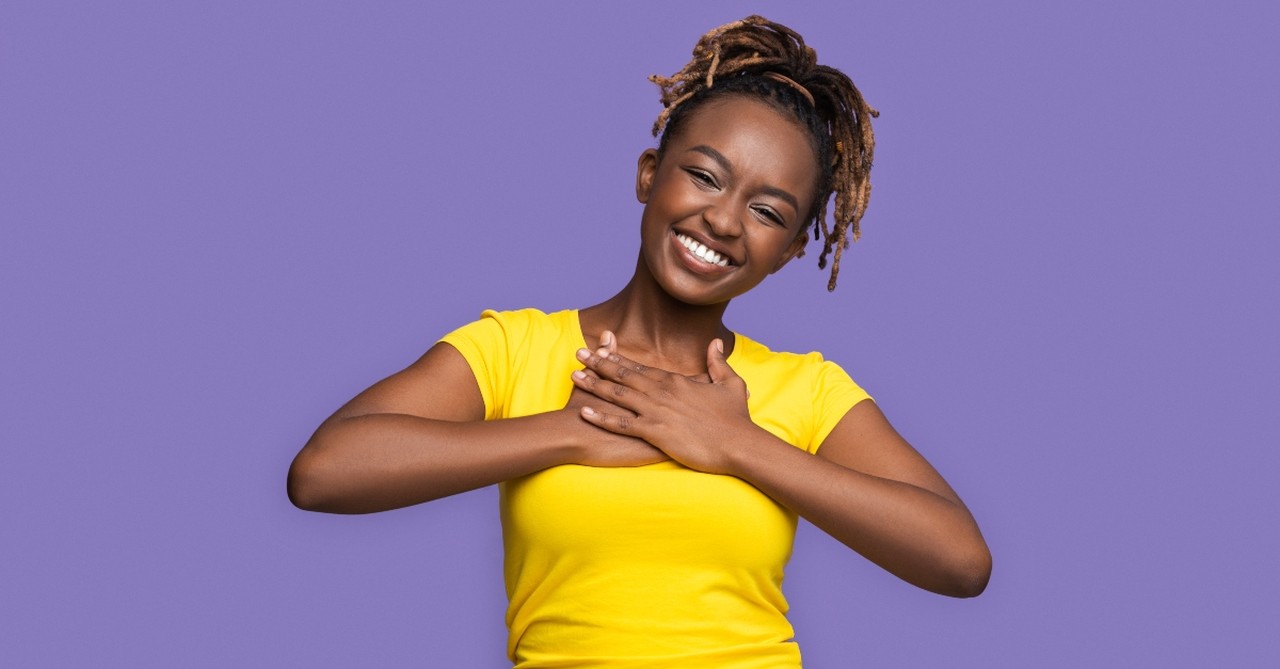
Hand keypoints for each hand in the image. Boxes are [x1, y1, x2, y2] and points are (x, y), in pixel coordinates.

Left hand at [571, 333, 760, 473]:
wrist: (739, 444)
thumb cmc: (736, 418)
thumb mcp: (730, 383)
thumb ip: (718, 362)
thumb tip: (715, 342)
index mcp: (675, 381)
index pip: (640, 366)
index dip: (618, 357)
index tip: (600, 348)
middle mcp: (661, 392)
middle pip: (623, 375)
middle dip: (598, 363)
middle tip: (578, 354)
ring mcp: (656, 412)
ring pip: (618, 395)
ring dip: (594, 385)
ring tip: (574, 376)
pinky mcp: (654, 432)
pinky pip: (621, 424)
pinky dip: (601, 417)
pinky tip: (584, 412)